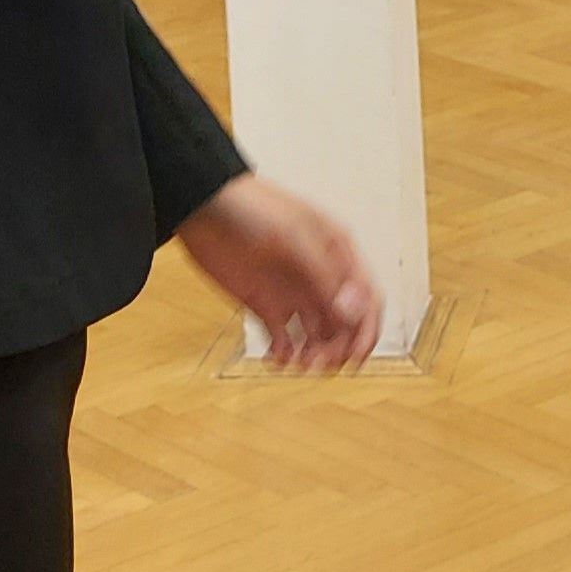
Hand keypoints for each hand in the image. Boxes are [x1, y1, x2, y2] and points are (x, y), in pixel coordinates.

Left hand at [177, 173, 382, 371]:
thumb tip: (353, 312)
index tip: (354, 358)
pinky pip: (282, 339)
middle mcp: (320, 277)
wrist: (203, 207)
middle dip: (337, 349)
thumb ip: (325, 276)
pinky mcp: (264, 305)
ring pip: (316, 336)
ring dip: (313, 355)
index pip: (367, 300)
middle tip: (318, 364)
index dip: (366, 331)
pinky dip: (283, 355)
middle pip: (344, 325)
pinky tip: (276, 358)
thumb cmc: (254, 209)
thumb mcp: (295, 239)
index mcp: (337, 255)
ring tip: (297, 363)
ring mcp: (292, 293)